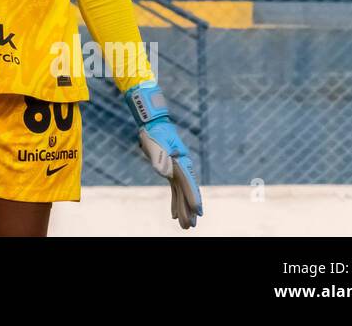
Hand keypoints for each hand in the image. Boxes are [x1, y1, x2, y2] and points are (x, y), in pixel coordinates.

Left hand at [123, 81, 202, 229]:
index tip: (197, 211)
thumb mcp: (156, 143)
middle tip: (191, 226)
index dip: (193, 197)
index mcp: (181, 162)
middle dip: (189, 210)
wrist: (154, 124)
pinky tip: (173, 215)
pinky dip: (175, 202)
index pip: (188, 183)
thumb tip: (165, 173)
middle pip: (187, 192)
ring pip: (182, 194)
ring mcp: (177, 171)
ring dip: (183, 210)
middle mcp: (182, 168)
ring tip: (186, 226)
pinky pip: (175, 190)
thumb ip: (160, 157)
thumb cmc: (155, 133)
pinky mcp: (171, 172)